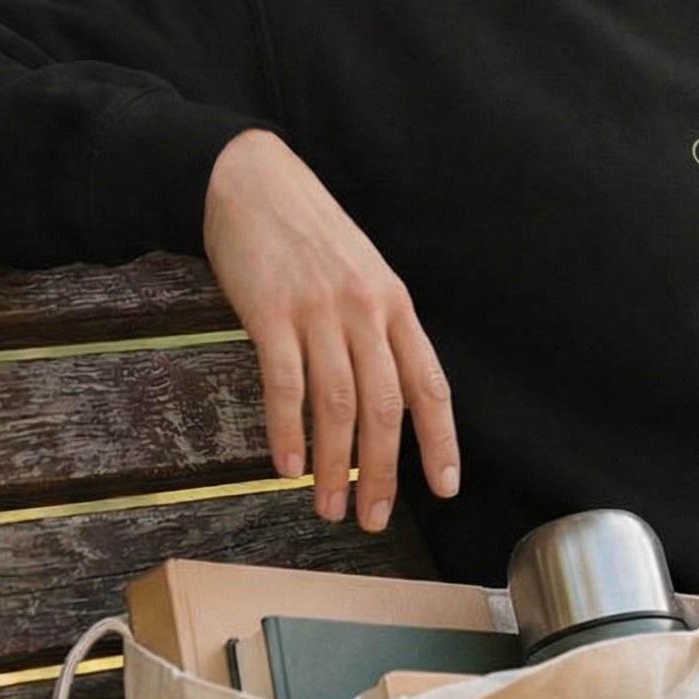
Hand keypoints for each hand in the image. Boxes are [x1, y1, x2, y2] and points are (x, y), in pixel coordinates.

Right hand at [202, 129, 458, 530]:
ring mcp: (319, 310)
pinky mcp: (271, 311)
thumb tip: (381, 399)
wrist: (253, 180)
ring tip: (328, 505)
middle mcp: (366, 309)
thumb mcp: (362, 274)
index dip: (440, 440)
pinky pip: (286, 383)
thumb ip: (376, 329)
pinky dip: (288, 431)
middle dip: (383, 471)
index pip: (430, 383)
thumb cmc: (308, 234)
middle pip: (386, 405)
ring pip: (338, 404)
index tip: (445, 487)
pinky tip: (288, 467)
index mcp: (395, 303)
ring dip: (335, 464)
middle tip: (372, 518)